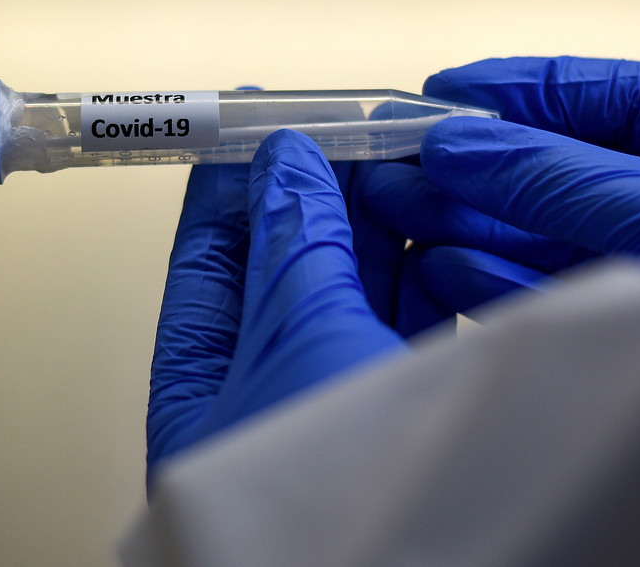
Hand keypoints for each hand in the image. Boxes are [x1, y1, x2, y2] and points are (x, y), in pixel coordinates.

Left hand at [146, 130, 403, 490]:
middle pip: (284, 262)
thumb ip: (296, 244)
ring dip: (375, 223)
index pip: (207, 259)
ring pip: (350, 284)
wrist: (431, 561)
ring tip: (398, 161)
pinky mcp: (403, 395)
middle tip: (345, 128)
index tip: (245, 117)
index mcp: (203, 384)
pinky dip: (421, 267)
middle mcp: (266, 387)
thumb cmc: (324, 493)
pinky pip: (403, 316)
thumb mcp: (299, 341)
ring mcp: (339, 389)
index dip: (226, 182)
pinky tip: (436, 225)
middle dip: (315, 191)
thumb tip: (286, 162)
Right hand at [361, 57, 639, 311]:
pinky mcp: (607, 333)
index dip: (522, 91)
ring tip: (400, 212)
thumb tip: (464, 143)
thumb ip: (568, 179)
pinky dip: (487, 286)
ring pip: (536, 238)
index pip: (611, 102)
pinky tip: (439, 270)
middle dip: (473, 167)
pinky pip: (539, 297)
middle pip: (556, 171)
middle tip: (402, 163)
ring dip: (464, 226)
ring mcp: (639, 274)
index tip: (446, 93)